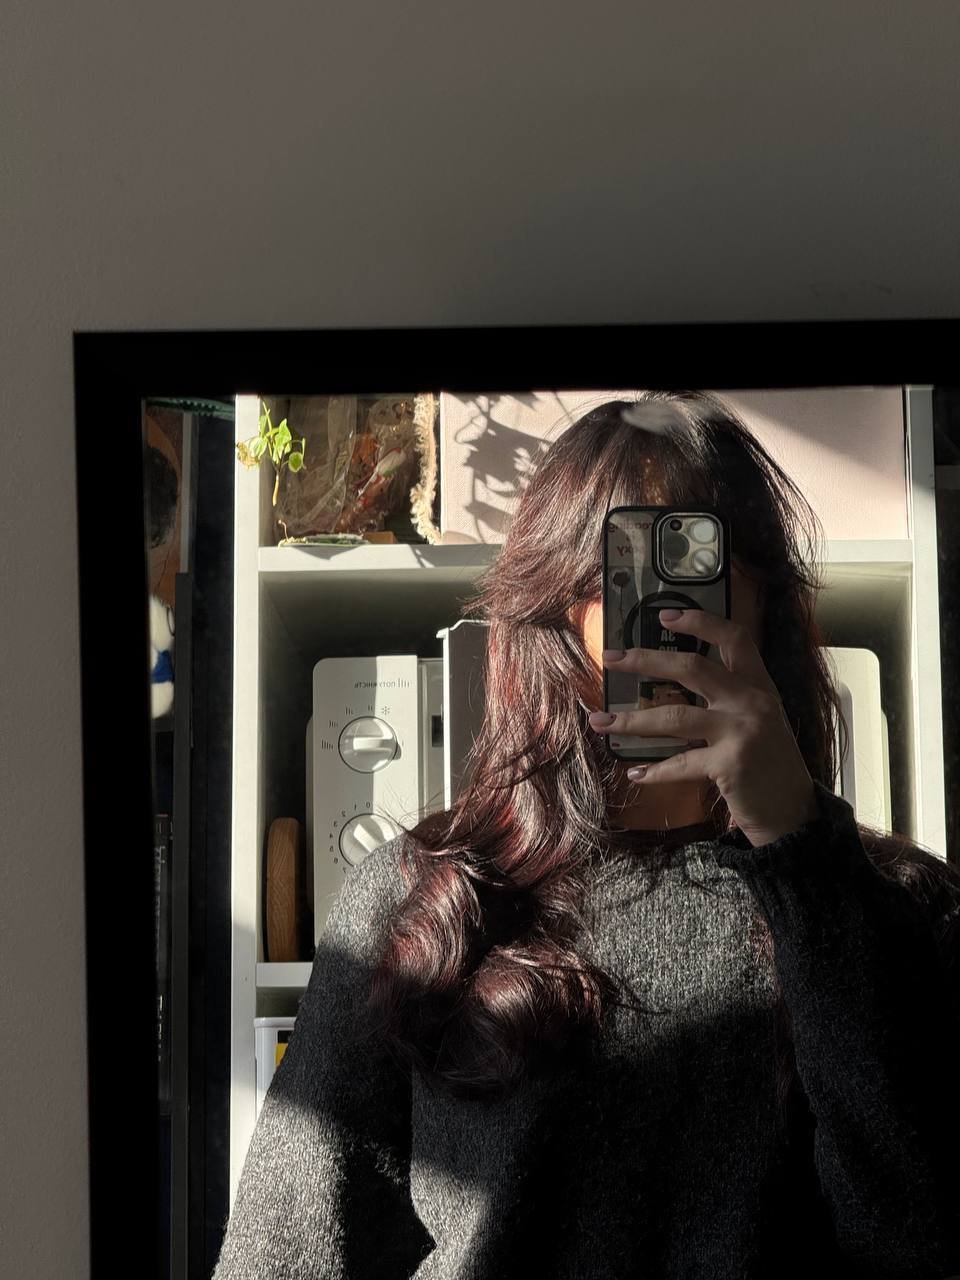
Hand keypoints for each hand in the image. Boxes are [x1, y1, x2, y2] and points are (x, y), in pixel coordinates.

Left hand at [590, 607, 819, 847]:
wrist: (793, 813)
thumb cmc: (769, 765)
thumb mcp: (759, 720)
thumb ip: (729, 697)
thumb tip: (676, 679)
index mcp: (760, 686)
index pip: (734, 639)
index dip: (700, 622)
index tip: (665, 615)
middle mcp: (752, 702)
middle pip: (692, 668)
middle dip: (645, 660)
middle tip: (611, 658)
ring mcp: (741, 732)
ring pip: (673, 717)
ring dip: (631, 720)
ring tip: (599, 721)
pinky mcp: (729, 764)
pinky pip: (680, 764)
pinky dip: (654, 772)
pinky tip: (635, 775)